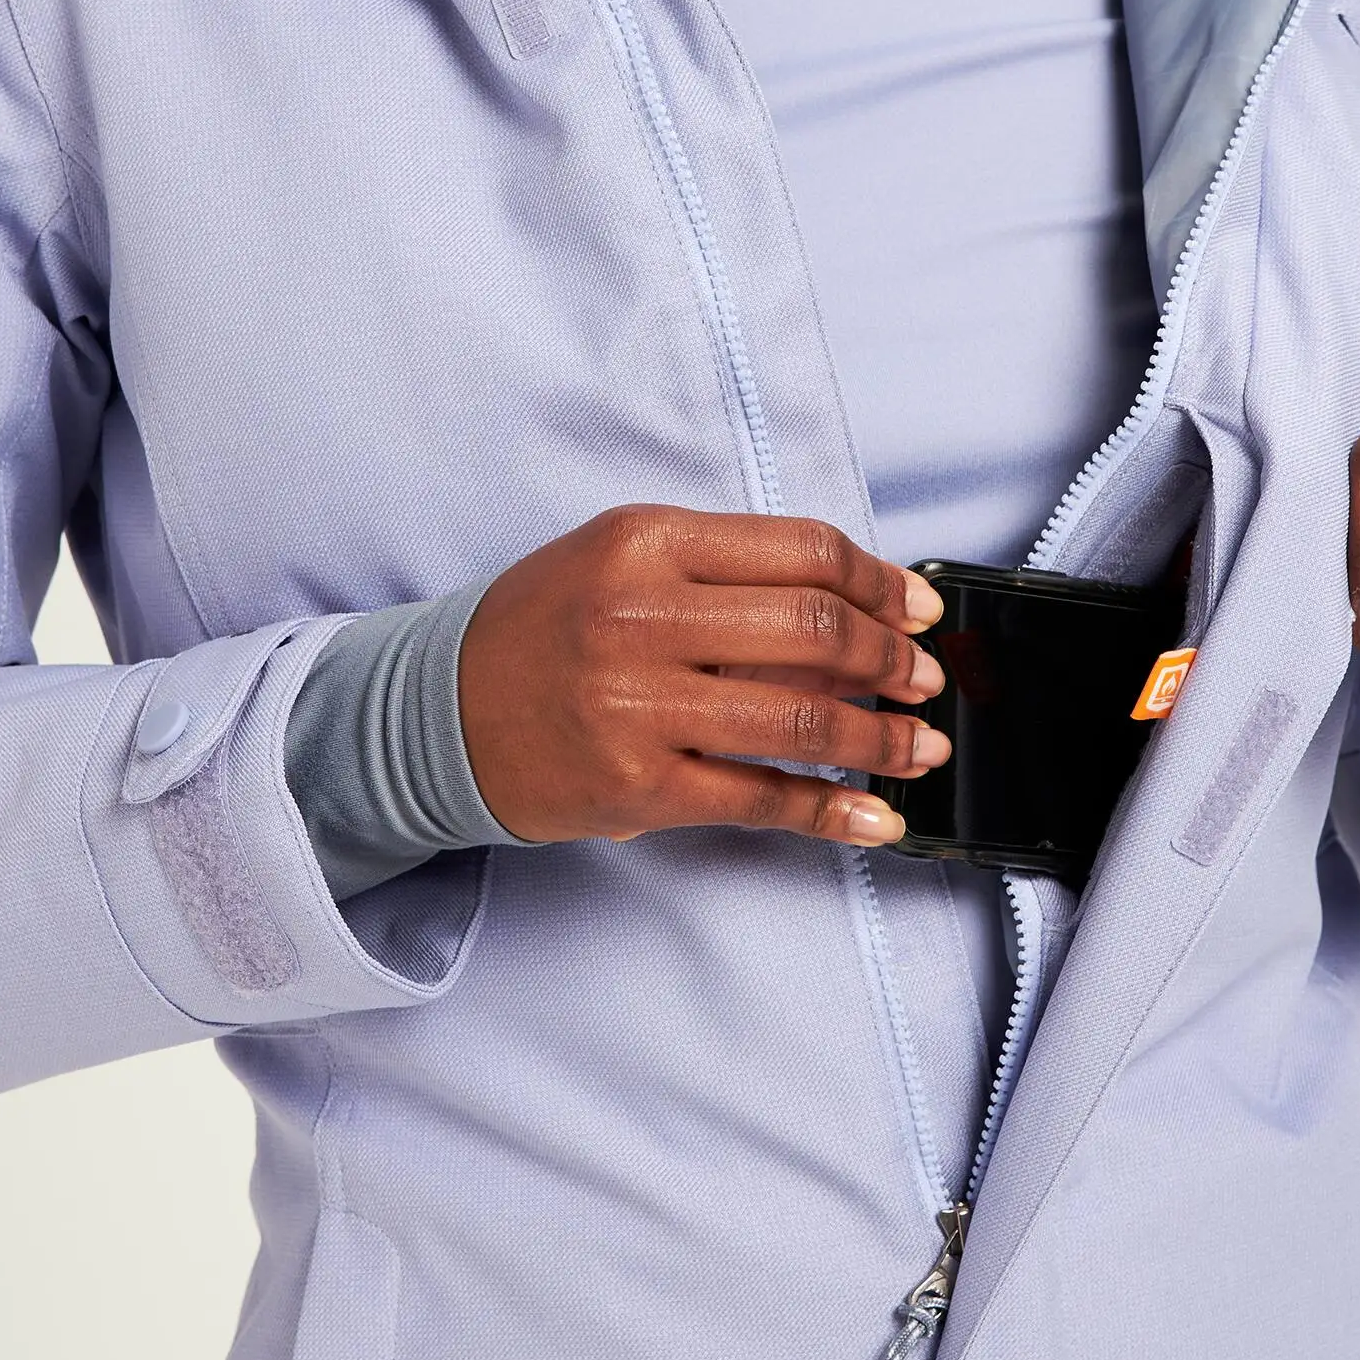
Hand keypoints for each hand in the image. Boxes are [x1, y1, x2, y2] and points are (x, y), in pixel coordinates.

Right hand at [457, 505, 947, 846]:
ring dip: (882, 737)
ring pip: (802, 718)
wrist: (435, 713)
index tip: (916, 608)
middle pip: (816, 629)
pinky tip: (877, 818)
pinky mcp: (637, 786)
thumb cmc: (541, 630)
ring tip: (920, 747)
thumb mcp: (618, 559)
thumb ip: (723, 569)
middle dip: (892, 659)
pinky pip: (762, 797)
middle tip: (924, 678)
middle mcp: (643, 616)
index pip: (803, 551)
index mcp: (647, 542)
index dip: (881, 582)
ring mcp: (638, 705)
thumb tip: (853, 604)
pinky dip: (833, 811)